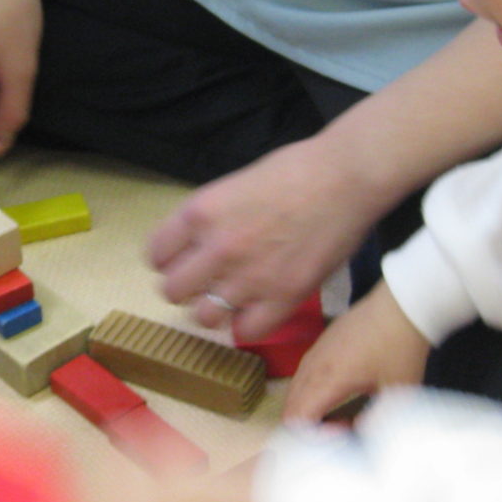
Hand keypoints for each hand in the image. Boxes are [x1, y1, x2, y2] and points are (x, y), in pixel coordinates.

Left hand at [149, 133, 390, 339]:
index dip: (167, 260)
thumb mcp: (234, 184)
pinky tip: (255, 311)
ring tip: (232, 298)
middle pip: (172, 291)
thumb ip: (210, 217)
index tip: (181, 260)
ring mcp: (249, 277)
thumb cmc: (295, 169)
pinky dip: (246, 326)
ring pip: (203, 317)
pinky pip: (246, 332)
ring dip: (214, 309)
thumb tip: (196, 244)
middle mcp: (217, 248)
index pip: (155, 255)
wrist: (345, 177)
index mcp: (200, 213)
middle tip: (205, 281)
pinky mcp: (282, 297)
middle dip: (186, 287)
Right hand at [282, 283, 428, 423]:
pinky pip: (303, 378)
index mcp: (327, 380)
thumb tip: (360, 436)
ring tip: (340, 417)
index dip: (313, 439)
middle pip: (290, 409)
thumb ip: (376, 421)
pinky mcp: (319, 346)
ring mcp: (313, 354)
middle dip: (308, 429)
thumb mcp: (397, 391)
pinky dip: (310, 395)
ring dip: (309, 412)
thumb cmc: (401, 348)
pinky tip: (338, 396)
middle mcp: (312, 367)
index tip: (344, 436)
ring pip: (294, 393)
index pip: (297, 420)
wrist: (401, 305)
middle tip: (340, 433)